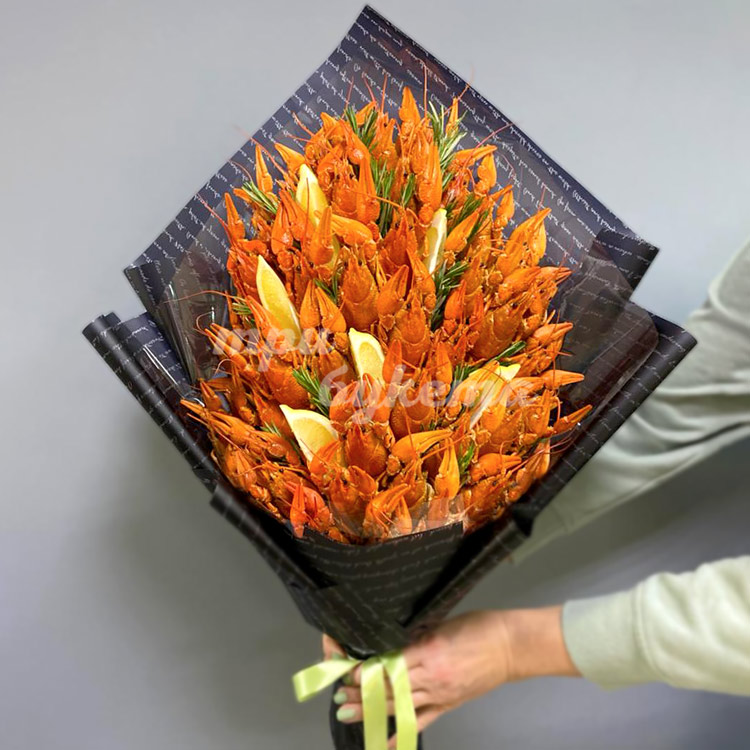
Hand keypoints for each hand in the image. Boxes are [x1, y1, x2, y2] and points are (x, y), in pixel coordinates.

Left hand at [322, 606, 578, 743]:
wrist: (509, 646)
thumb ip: (416, 635)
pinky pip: (423, 721)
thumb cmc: (477, 626)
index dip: (365, 670)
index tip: (345, 671)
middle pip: (389, 688)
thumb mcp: (442, 623)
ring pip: (399, 705)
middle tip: (337, 696)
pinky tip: (386, 743)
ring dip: (372, 710)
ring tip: (347, 712)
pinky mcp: (449, 705)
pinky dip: (403, 734)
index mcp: (428, 651)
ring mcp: (440, 694)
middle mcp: (430, 677)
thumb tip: (389, 641)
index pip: (389, 665)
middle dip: (361, 692)